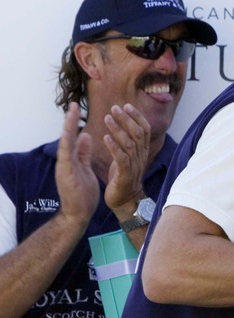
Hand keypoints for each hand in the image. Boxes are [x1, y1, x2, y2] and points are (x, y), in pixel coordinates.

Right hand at [54, 102, 98, 226]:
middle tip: (74, 104)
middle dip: (70, 120)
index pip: (73, 137)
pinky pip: (67, 156)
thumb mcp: (84, 167)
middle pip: (67, 136)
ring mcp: (64, 167)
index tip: (78, 108)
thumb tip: (84, 135)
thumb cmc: (82, 192)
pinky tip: (72, 133)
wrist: (78, 213)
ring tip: (71, 112)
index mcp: (72, 159)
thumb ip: (83, 152)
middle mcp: (66, 161)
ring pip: (65, 143)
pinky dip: (69, 144)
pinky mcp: (66, 174)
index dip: (75, 122)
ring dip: (68, 127)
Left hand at [103, 104, 149, 215]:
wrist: (125, 200)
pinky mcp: (125, 175)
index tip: (126, 105)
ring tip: (107, 118)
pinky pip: (121, 158)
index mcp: (142, 151)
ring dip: (118, 129)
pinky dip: (114, 147)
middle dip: (127, 119)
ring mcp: (134, 165)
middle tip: (114, 108)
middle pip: (138, 133)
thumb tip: (124, 123)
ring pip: (129, 143)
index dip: (137, 116)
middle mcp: (141, 156)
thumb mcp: (127, 156)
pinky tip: (105, 138)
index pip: (144, 129)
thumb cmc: (123, 176)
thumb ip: (127, 141)